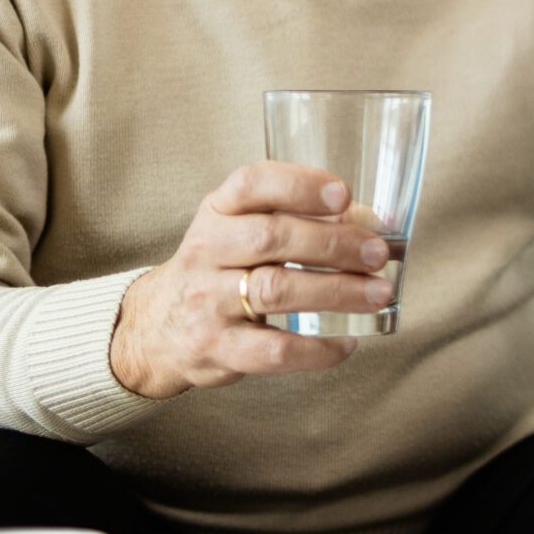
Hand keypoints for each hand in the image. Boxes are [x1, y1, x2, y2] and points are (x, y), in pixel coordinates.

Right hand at [110, 163, 390, 398]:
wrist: (155, 327)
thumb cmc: (220, 267)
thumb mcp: (244, 229)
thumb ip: (302, 218)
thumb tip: (372, 223)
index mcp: (218, 211)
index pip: (251, 184)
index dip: (299, 185)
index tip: (343, 195)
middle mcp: (206, 250)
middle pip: (271, 237)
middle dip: (333, 243)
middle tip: (378, 253)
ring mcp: (206, 300)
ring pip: (275, 290)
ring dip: (337, 291)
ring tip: (378, 293)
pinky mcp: (215, 347)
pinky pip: (273, 350)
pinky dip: (316, 348)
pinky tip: (347, 342)